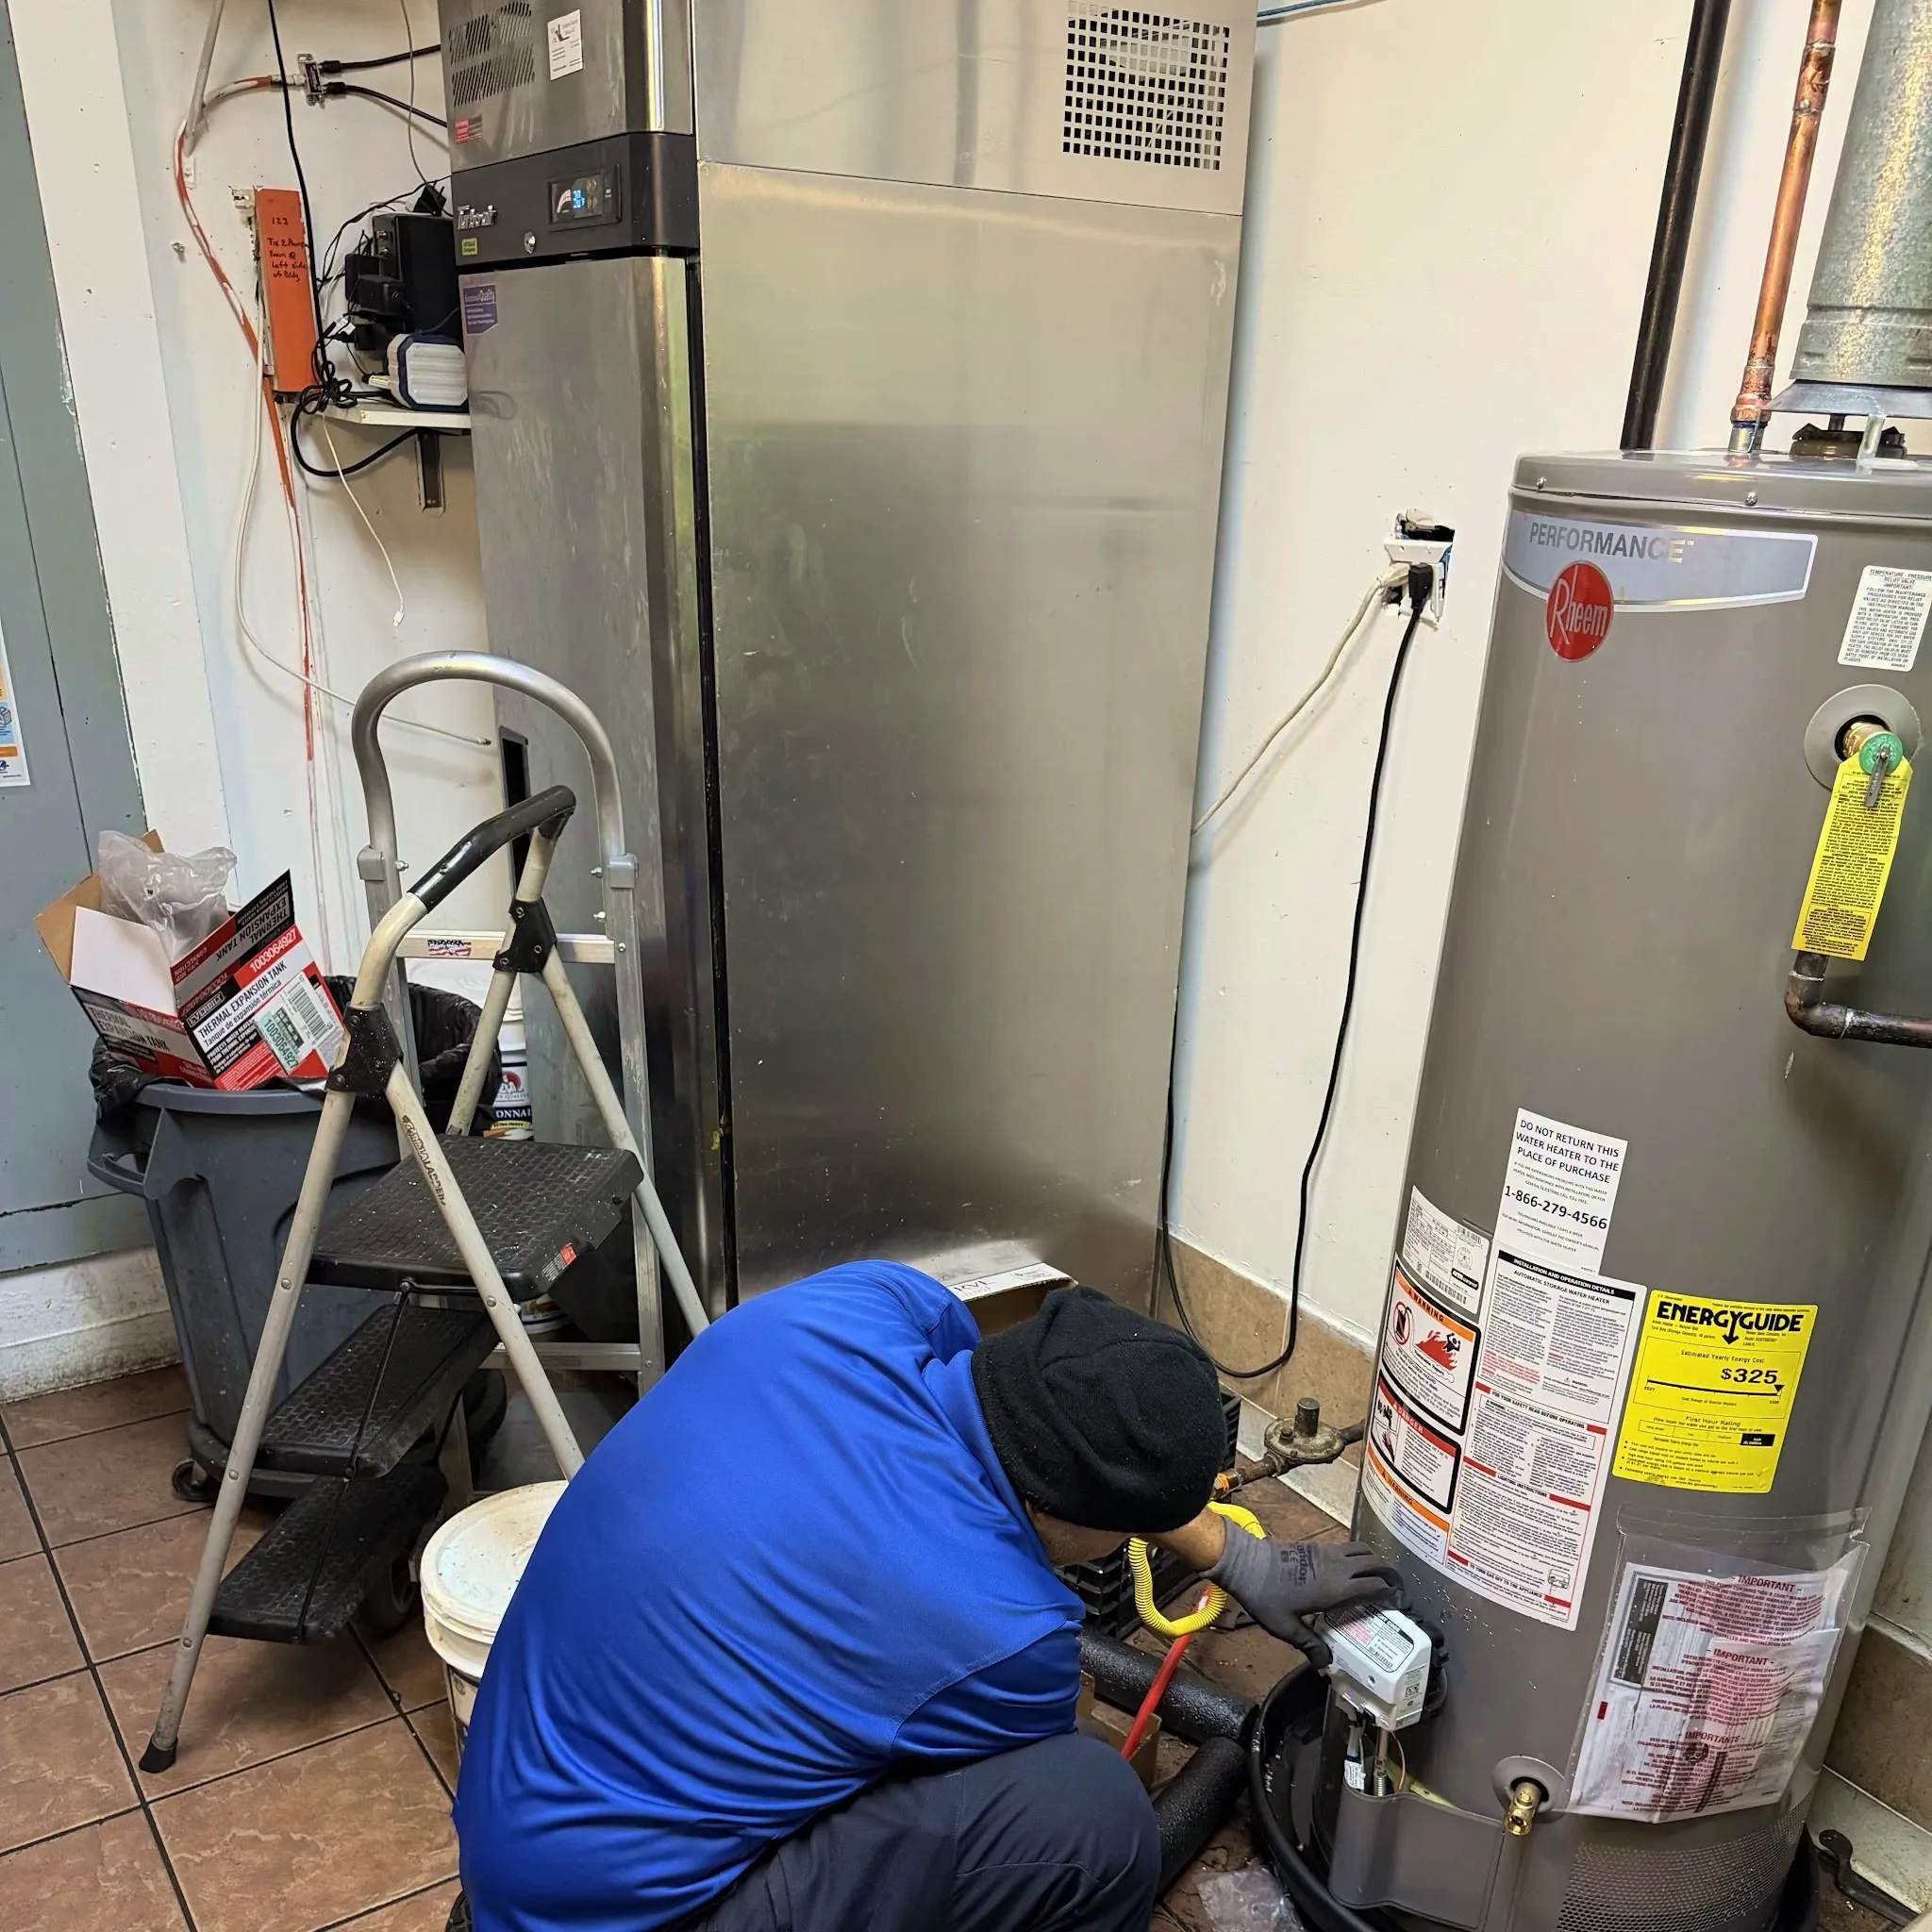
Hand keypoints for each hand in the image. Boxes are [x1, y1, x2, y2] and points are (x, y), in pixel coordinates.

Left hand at [1205, 1534, 1395, 1644]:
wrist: (1245, 1563)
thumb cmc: (1266, 1597)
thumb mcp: (1286, 1628)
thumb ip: (1309, 1645)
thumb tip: (1326, 1665)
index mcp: (1335, 1589)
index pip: (1375, 1586)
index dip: (1391, 1593)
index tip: (1401, 1603)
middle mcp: (1337, 1567)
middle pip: (1375, 1563)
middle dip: (1390, 1574)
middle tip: (1396, 1589)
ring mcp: (1327, 1552)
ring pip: (1362, 1550)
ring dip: (1375, 1561)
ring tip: (1378, 1577)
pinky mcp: (1316, 1546)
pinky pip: (1347, 1547)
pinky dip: (1358, 1555)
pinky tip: (1352, 1569)